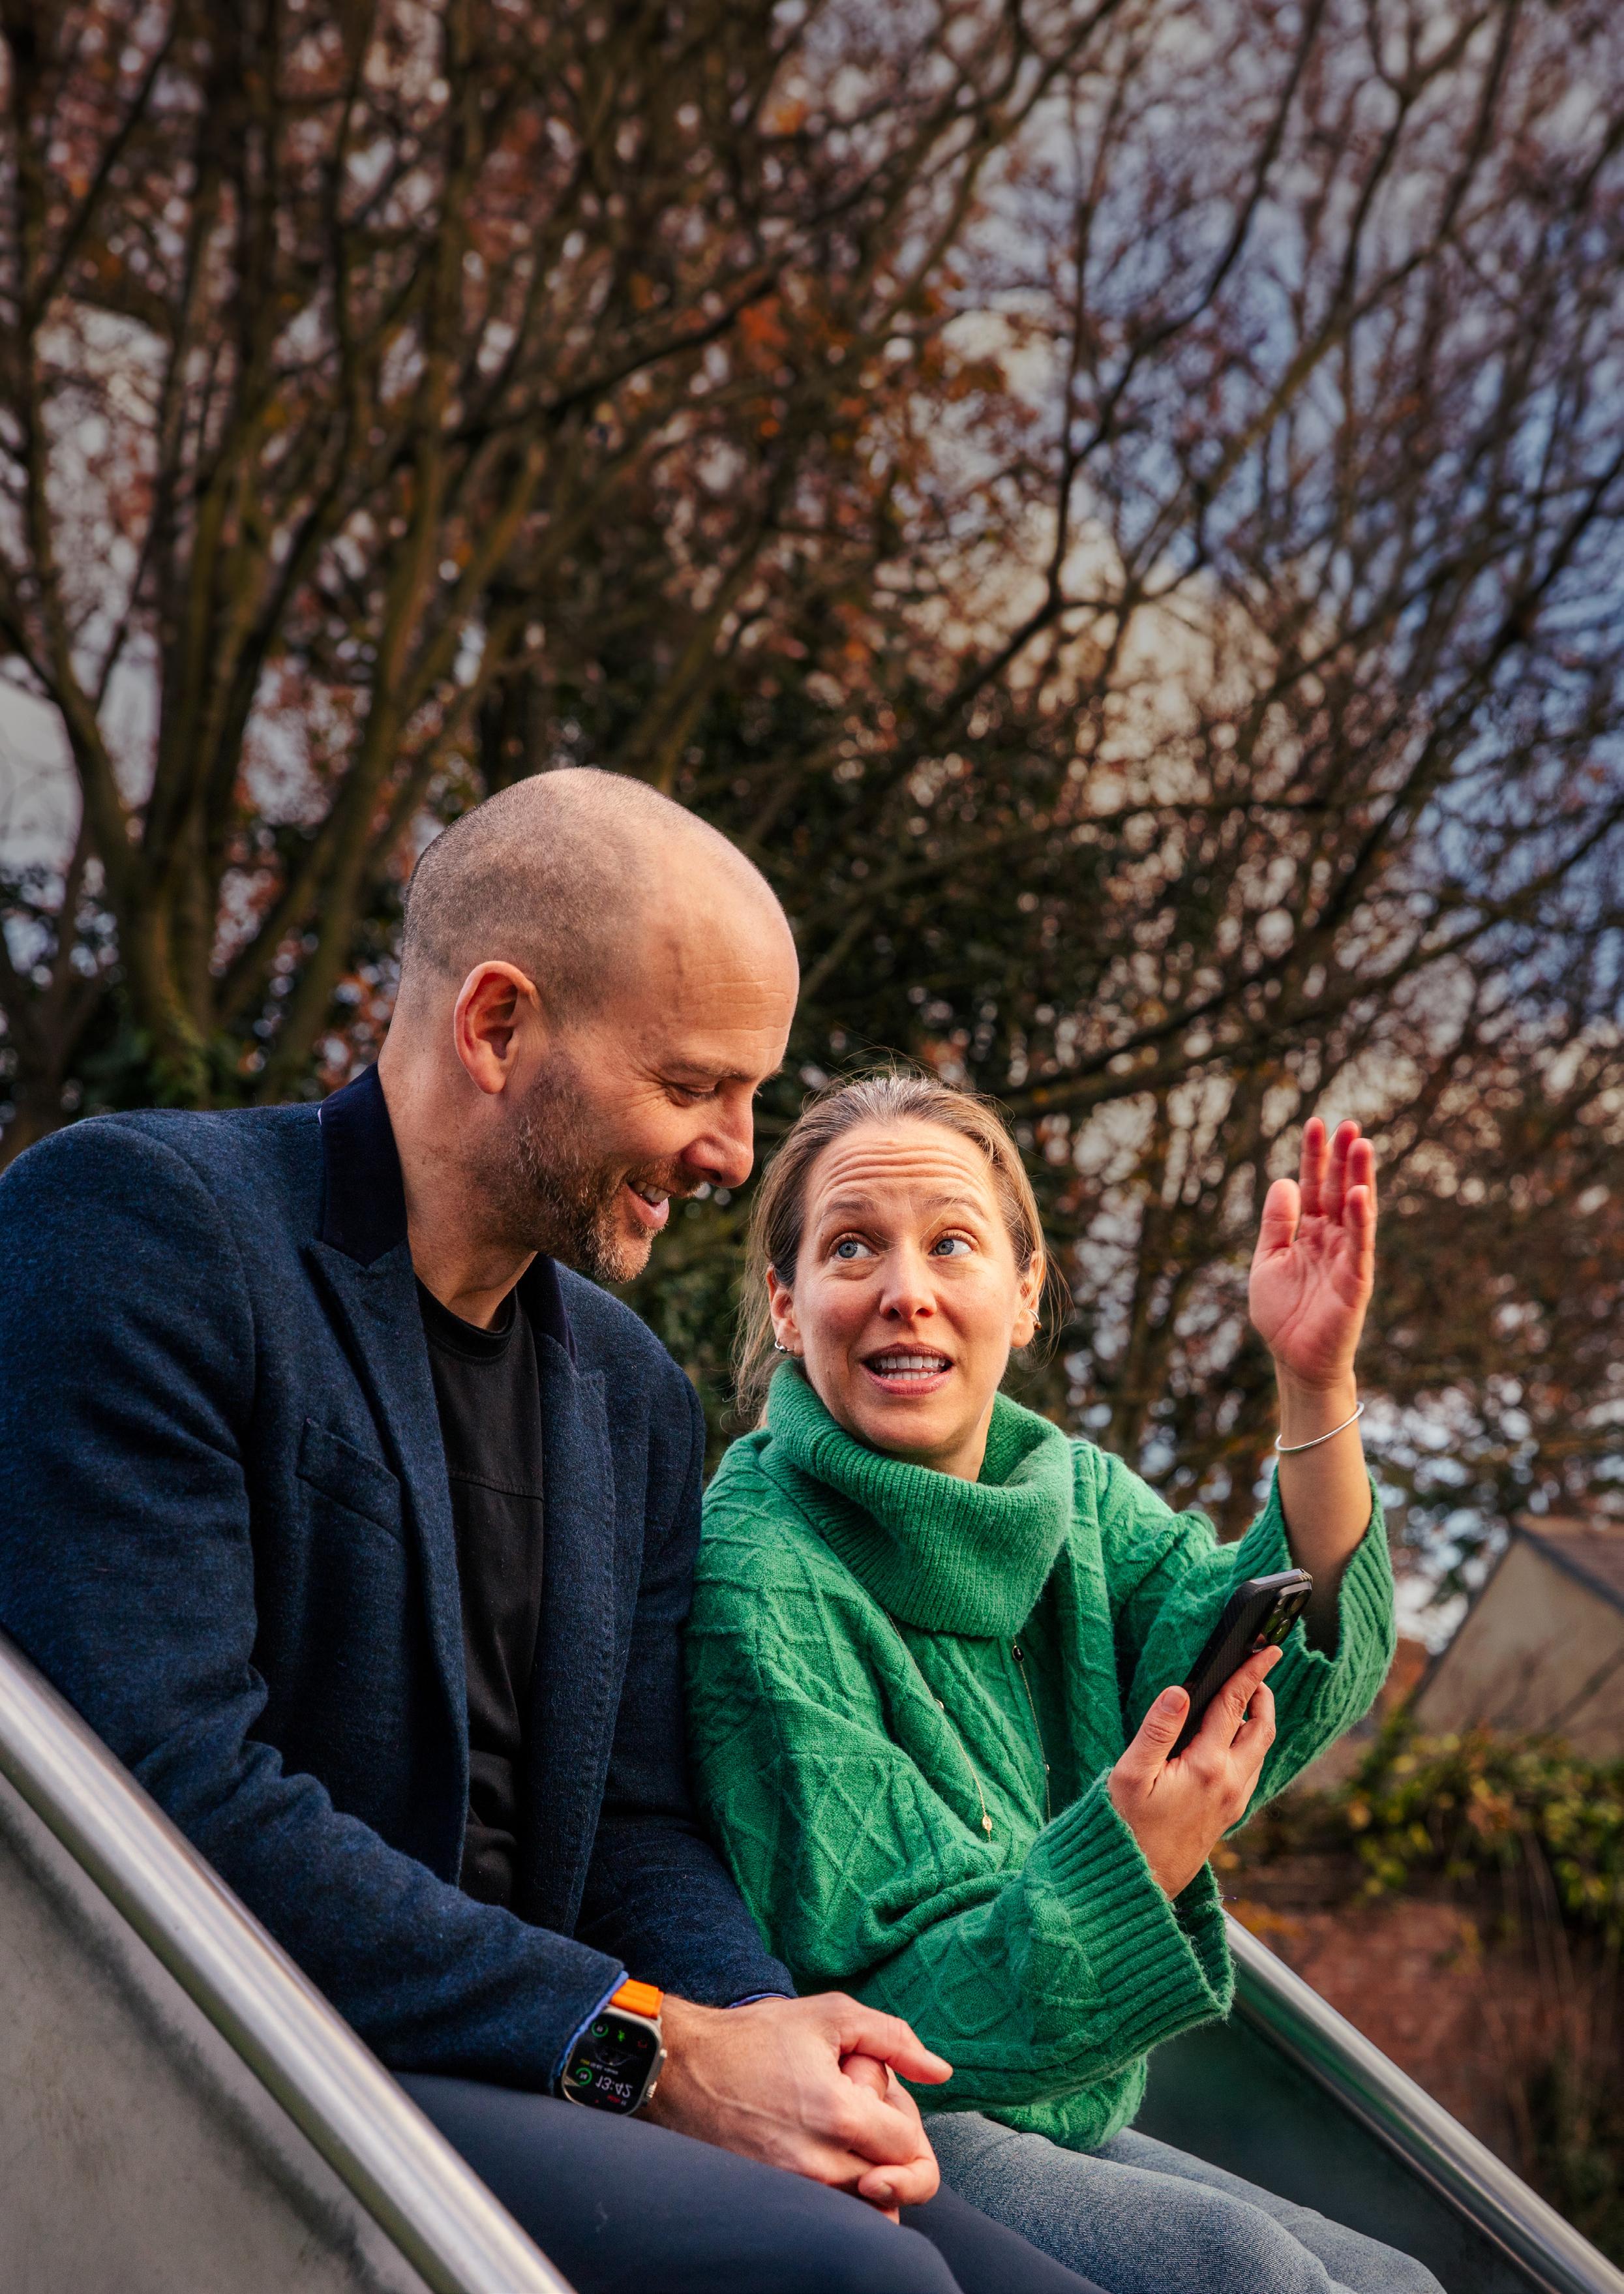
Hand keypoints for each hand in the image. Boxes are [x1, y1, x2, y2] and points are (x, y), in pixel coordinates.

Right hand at [645, 1993, 950, 2210]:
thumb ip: (894, 2039)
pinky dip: (834, 2184)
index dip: (901, 2117)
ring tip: (834, 2127)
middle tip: (857, 2111)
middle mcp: (819, 2166)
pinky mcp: (773, 2200)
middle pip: (893, 2183)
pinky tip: (811, 2142)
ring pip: (863, 2204)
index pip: (911, 2148)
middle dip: (886, 2147)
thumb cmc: (756, 2036)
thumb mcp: (831, 2016)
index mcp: (840, 2118)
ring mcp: (794, 2190)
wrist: (681, 2068)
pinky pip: (828, 2211)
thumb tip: (941, 2072)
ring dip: (863, 2169)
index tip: (875, 2095)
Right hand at [1108, 1646, 1280, 1897]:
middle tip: (1257, 1672)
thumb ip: (1157, 1730)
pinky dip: (1249, 1747)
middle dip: (1263, 1696)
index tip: (1268, 1650)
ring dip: (1258, 1722)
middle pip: (1261, 1730)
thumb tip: (1178, 1693)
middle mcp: (1229, 1784)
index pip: (1234, 1707)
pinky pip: (1250, 1772)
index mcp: (1207, 1767)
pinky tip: (1231, 1743)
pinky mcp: (1228, 1816)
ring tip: (1245, 1701)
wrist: (1138, 1883)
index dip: (1251, 1673)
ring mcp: (1232, 1802)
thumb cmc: (1127, 1829)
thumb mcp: (1130, 1775)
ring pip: (1260, 1753)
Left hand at [1249, 1117, 1375, 1392]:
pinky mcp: (1356, 1280)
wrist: (1294, 1358)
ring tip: (1361, 1144)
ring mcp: (1347, 1257)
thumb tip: (1282, 1180)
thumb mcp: (1269, 1260)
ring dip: (1359, 1177)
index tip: (1315, 1124)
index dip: (1314, 1157)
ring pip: (1356, 1210)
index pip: (1313, 1186)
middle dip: (1342, 1158)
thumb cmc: (1282, 1314)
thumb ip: (1277, 1223)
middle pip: (1338, 1190)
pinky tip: (1358, 1192)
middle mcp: (1332, 1239)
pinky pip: (1360, 1244)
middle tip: (1347, 1123)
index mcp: (1309, 1233)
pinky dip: (1360, 1218)